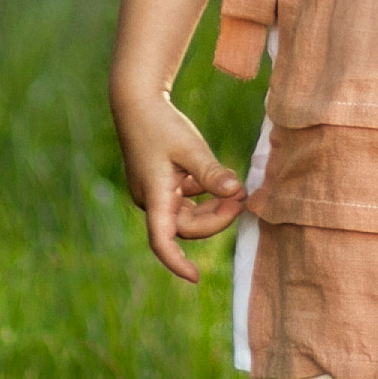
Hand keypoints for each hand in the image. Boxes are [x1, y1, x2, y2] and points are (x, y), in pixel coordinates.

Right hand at [114, 92, 246, 282]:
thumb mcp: (190, 147)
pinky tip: (216, 179)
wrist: (136, 100)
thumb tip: (236, 192)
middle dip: (215, 219)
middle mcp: (150, 199)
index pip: (161, 241)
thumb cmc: (161, 123)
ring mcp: (153, 191)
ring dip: (211, 208)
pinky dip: (202, 195)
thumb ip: (212, 173)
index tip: (196, 277)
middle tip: (241, 199)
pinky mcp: (158, 182)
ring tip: (236, 192)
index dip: (177, 263)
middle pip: (185, 227)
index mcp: (154, 196)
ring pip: (185, 214)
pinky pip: (183, 200)